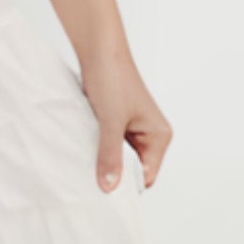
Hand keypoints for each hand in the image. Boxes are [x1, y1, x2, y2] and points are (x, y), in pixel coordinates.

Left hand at [78, 46, 172, 192]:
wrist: (98, 50)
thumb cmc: (112, 78)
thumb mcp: (110, 121)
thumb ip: (110, 155)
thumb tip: (109, 188)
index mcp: (159, 136)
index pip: (146, 177)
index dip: (126, 186)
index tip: (103, 194)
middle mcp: (150, 136)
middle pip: (132, 170)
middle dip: (114, 175)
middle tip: (90, 183)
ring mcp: (132, 130)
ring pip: (118, 159)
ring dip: (104, 161)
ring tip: (86, 165)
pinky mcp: (115, 124)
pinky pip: (108, 147)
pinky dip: (96, 150)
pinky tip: (83, 151)